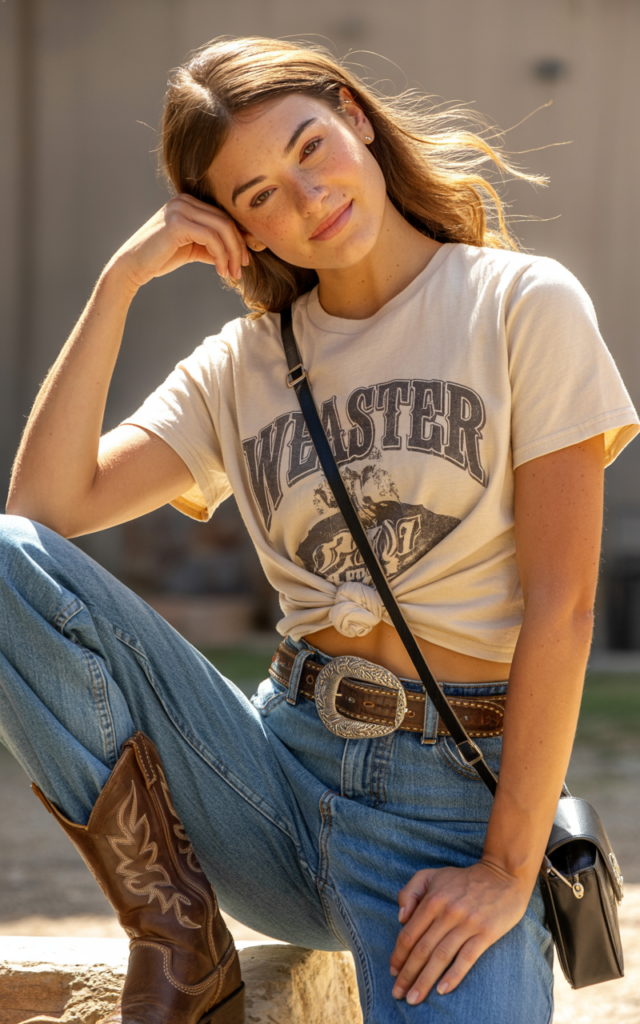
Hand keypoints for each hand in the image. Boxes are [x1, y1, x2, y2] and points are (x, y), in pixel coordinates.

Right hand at [106, 194, 249, 291]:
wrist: (133, 266)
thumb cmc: (160, 258)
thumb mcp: (192, 249)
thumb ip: (212, 246)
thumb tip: (238, 253)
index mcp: (188, 202)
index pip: (222, 215)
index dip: (239, 236)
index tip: (246, 258)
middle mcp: (184, 200)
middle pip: (225, 220)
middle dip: (238, 247)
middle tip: (242, 268)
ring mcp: (180, 209)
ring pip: (222, 228)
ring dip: (232, 253)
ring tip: (233, 273)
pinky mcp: (177, 223)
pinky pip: (211, 237)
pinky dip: (221, 255)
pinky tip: (221, 270)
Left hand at [389, 860, 530, 1004]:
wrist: (502, 875)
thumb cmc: (463, 879)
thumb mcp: (432, 875)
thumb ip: (410, 892)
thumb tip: (401, 918)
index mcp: (433, 899)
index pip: (410, 934)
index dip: (399, 956)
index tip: (392, 972)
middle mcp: (448, 912)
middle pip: (422, 949)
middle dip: (407, 974)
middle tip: (398, 993)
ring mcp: (468, 923)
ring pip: (441, 957)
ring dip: (425, 981)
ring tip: (414, 999)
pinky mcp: (486, 933)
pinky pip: (467, 958)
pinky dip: (453, 975)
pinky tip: (442, 990)